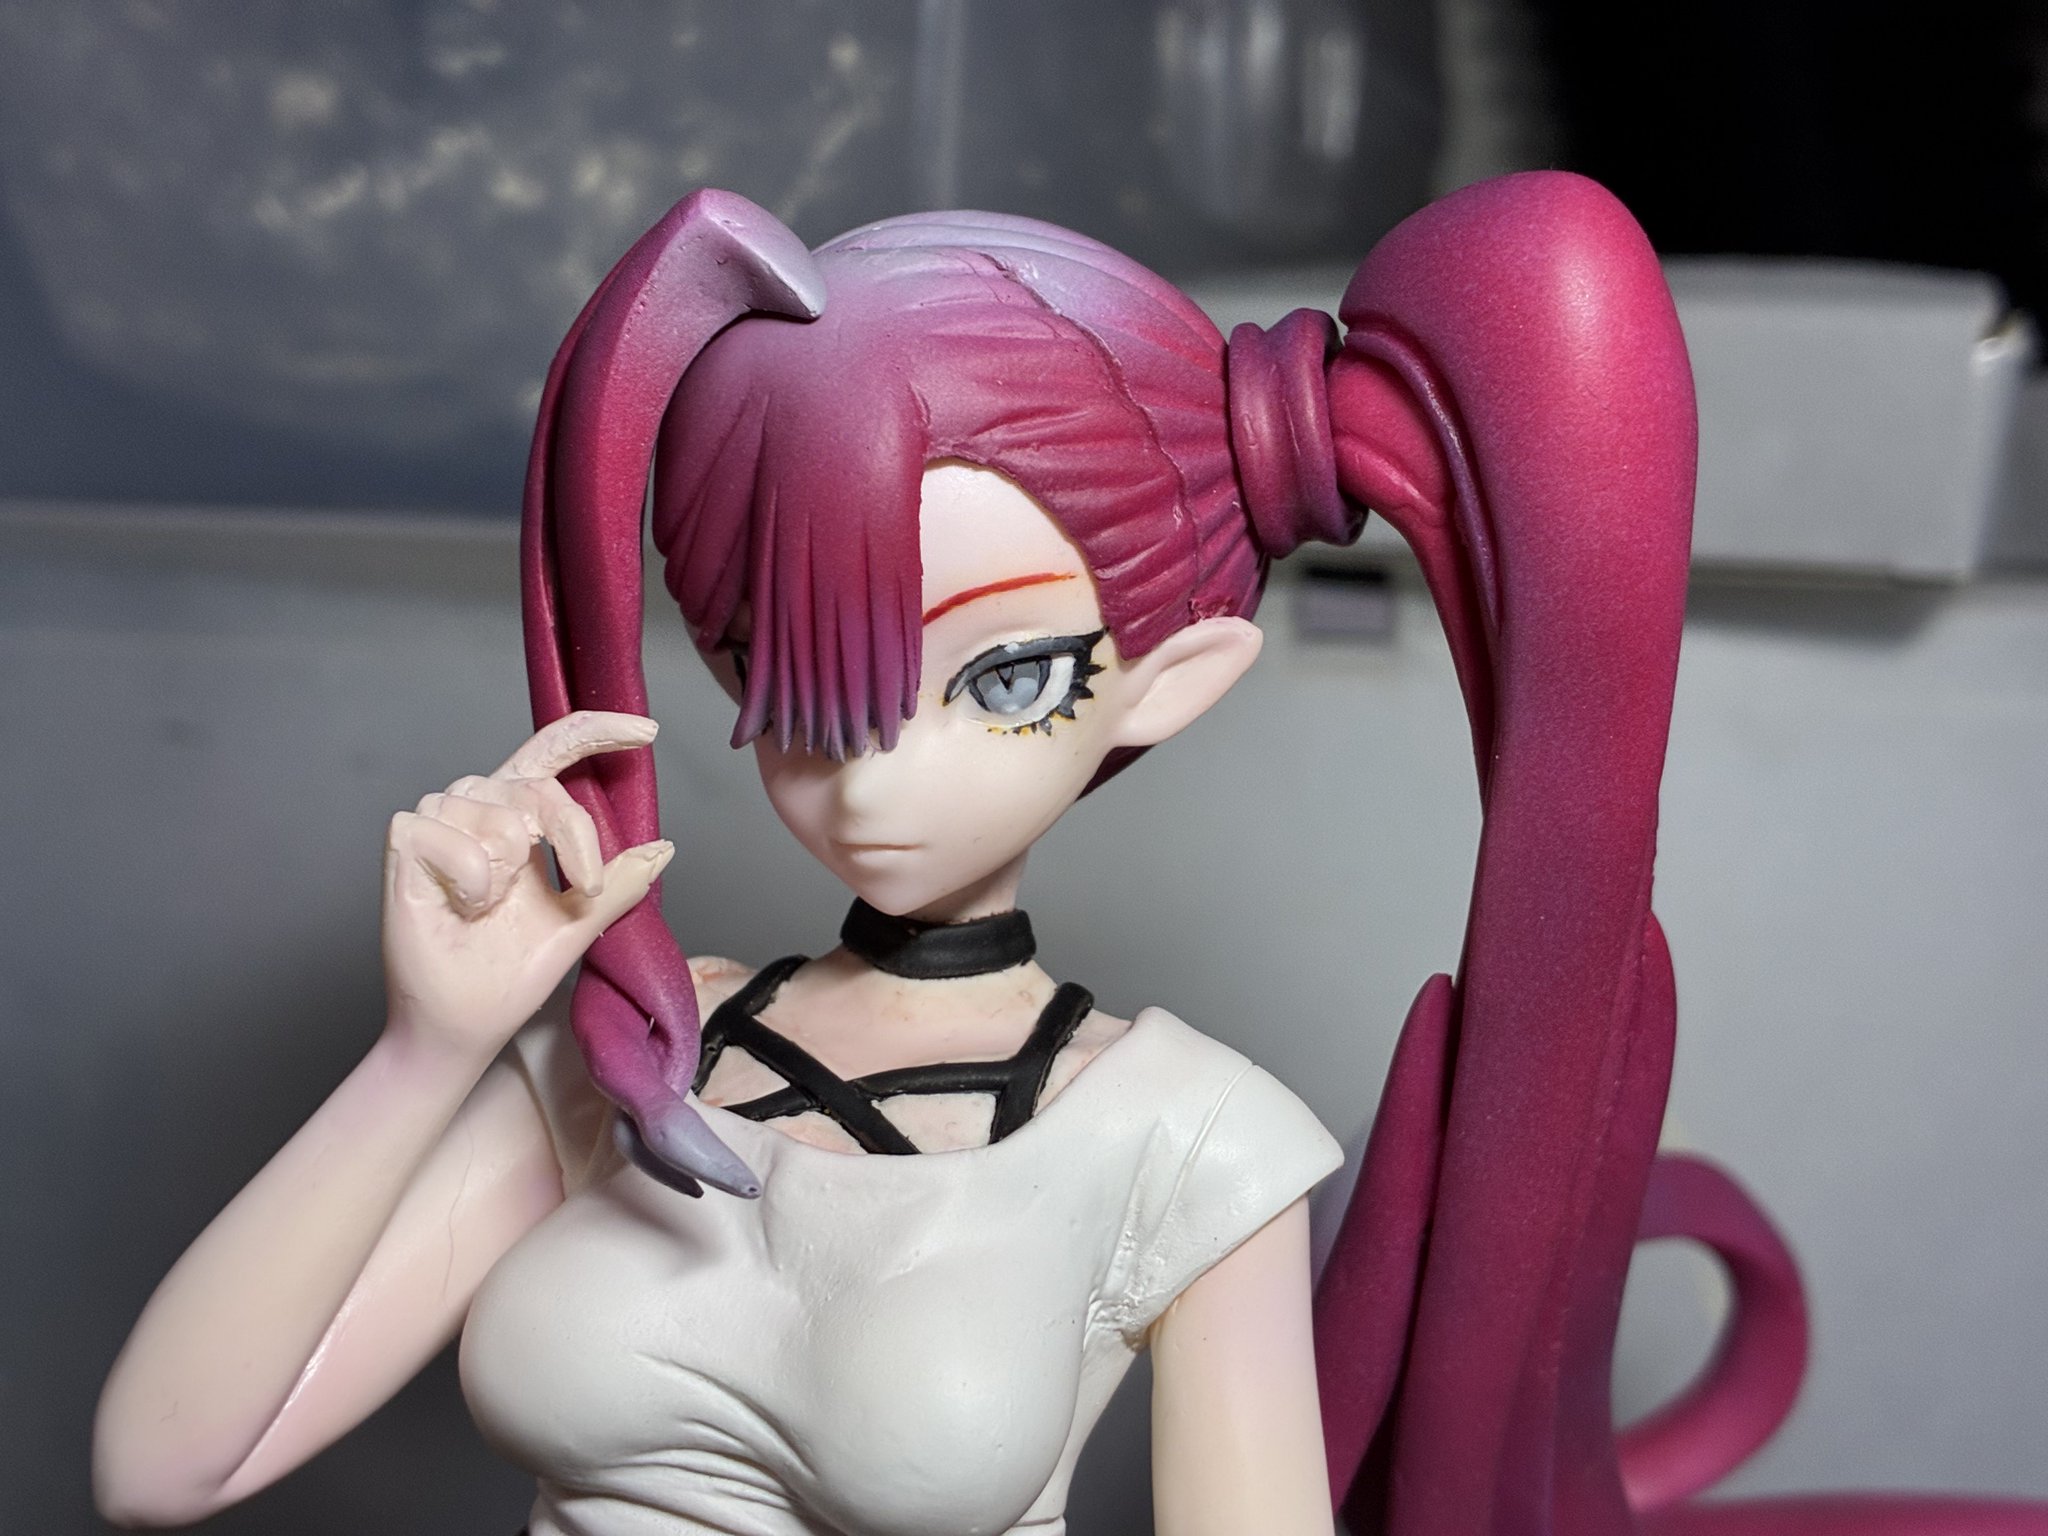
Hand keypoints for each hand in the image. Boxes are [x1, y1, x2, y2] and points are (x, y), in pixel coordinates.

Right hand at [381, 711, 672, 1058]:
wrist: (463, 1024)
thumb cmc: (508, 975)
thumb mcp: (579, 922)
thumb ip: (617, 883)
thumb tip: (663, 848)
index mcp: (520, 813)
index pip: (555, 750)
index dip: (599, 730)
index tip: (649, 730)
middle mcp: (479, 804)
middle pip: (540, 786)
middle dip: (573, 839)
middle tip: (583, 887)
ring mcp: (438, 818)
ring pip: (501, 817)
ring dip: (508, 876)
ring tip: (486, 907)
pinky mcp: (405, 837)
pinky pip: (457, 840)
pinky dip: (473, 882)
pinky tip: (460, 907)